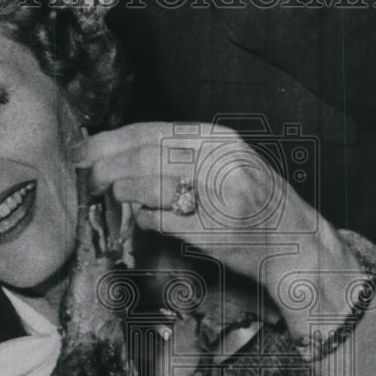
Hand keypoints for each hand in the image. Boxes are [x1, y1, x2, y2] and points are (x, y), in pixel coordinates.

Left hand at [77, 121, 324, 293]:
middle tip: (88, 180)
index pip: (150, 132)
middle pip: (143, 158)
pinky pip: (160, 221)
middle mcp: (219, 161)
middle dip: (106, 169)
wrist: (295, 243)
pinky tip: (144, 218)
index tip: (81, 151)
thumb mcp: (226, 161)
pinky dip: (144, 219)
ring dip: (123, 193)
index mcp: (218, 139)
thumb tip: (120, 152)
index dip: (109, 142)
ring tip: (115, 197)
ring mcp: (217, 196)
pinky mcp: (213, 230)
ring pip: (148, 188)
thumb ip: (182, 153)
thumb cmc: (255, 203)